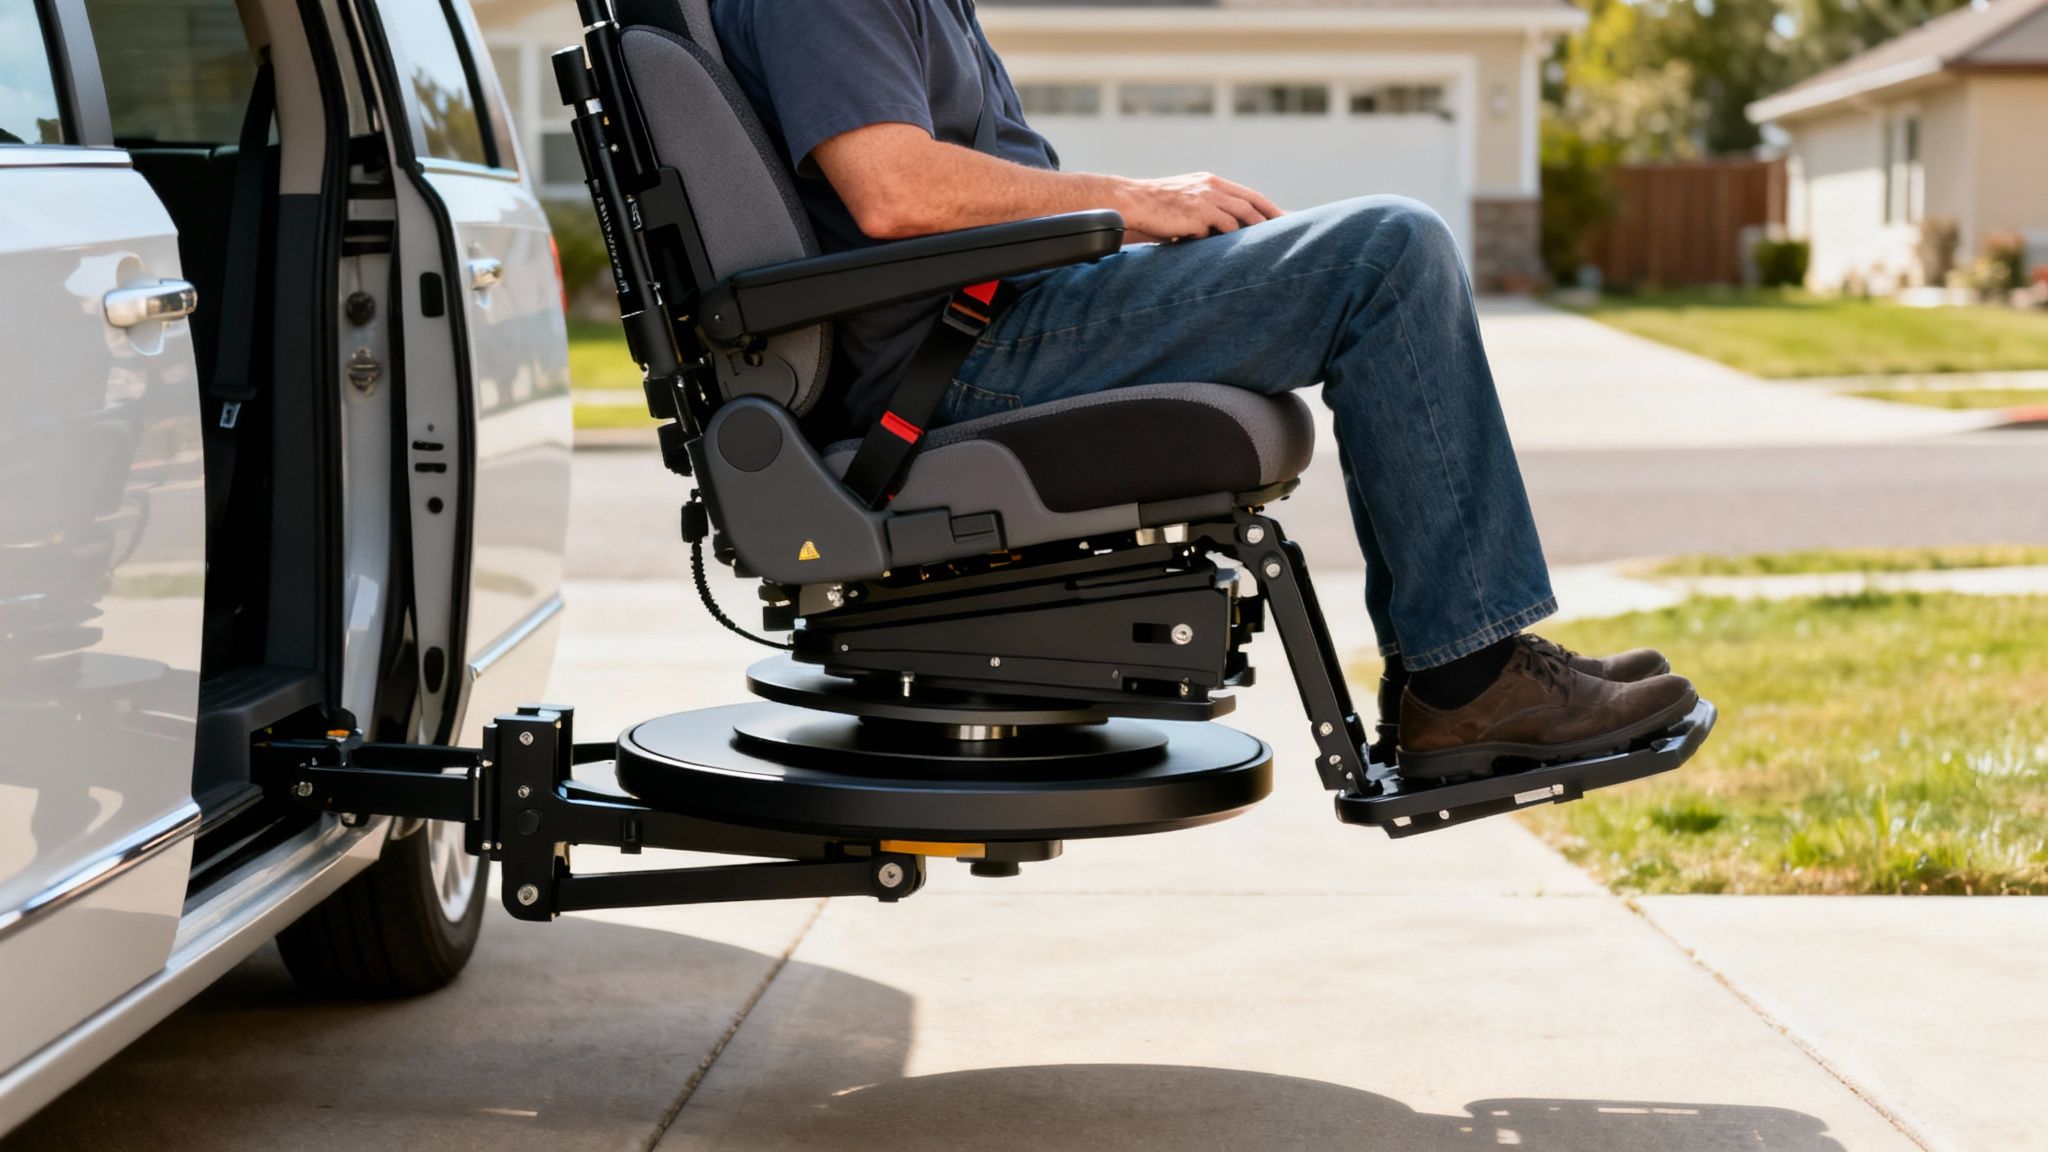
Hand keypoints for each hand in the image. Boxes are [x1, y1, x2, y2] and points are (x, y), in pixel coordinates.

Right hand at [1114, 173, 1282, 240]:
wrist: (1131, 202)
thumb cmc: (1154, 208)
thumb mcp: (1183, 202)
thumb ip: (1204, 211)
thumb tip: (1219, 232)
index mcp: (1210, 182)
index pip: (1247, 194)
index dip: (1267, 207)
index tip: (1282, 219)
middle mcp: (1211, 187)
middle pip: (1252, 202)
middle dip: (1273, 218)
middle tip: (1289, 232)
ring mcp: (1206, 198)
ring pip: (1243, 214)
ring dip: (1257, 230)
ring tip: (1271, 245)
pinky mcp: (1198, 212)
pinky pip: (1223, 227)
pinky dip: (1231, 238)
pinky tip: (1237, 251)